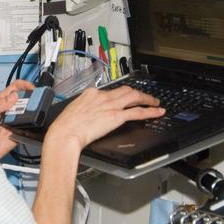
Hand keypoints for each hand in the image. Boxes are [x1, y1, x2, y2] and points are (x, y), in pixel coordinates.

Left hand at [0, 80, 35, 158]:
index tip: (31, 87)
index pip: (14, 88)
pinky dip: (32, 124)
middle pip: (24, 99)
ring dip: (32, 111)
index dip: (24, 85)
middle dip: (31, 98)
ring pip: (29, 112)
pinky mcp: (19, 131)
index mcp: (0, 102)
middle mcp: (9, 110)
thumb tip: (14, 97)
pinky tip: (29, 124)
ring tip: (30, 113)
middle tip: (33, 101)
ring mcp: (15, 120)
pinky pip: (29, 126)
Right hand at [47, 85, 164, 150]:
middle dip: (138, 93)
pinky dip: (150, 111)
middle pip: (126, 90)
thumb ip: (85, 109)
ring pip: (134, 97)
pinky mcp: (116, 117)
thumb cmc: (65, 127)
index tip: (124, 97)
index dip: (120, 94)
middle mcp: (102, 96)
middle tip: (145, 97)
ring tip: (155, 102)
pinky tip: (158, 112)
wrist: (65, 133)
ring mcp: (111, 105)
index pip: (111, 90)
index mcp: (91, 93)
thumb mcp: (74, 111)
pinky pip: (137, 112)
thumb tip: (89, 114)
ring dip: (147, 99)